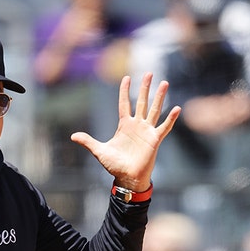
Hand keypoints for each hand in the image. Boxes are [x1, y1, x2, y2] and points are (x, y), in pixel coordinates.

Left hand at [71, 73, 180, 191]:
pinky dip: (171, 118)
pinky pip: (164, 127)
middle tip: (149, 73)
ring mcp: (147, 131)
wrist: (127, 178)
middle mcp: (137, 125)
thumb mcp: (99, 151)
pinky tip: (177, 108)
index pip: (124, 104)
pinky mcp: (155, 139)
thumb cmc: (114, 165)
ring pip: (154, 110)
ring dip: (159, 97)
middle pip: (141, 102)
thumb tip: (72, 136)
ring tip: (164, 83)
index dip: (125, 91)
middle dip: (145, 88)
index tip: (127, 77)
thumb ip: (88, 141)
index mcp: (124, 125)